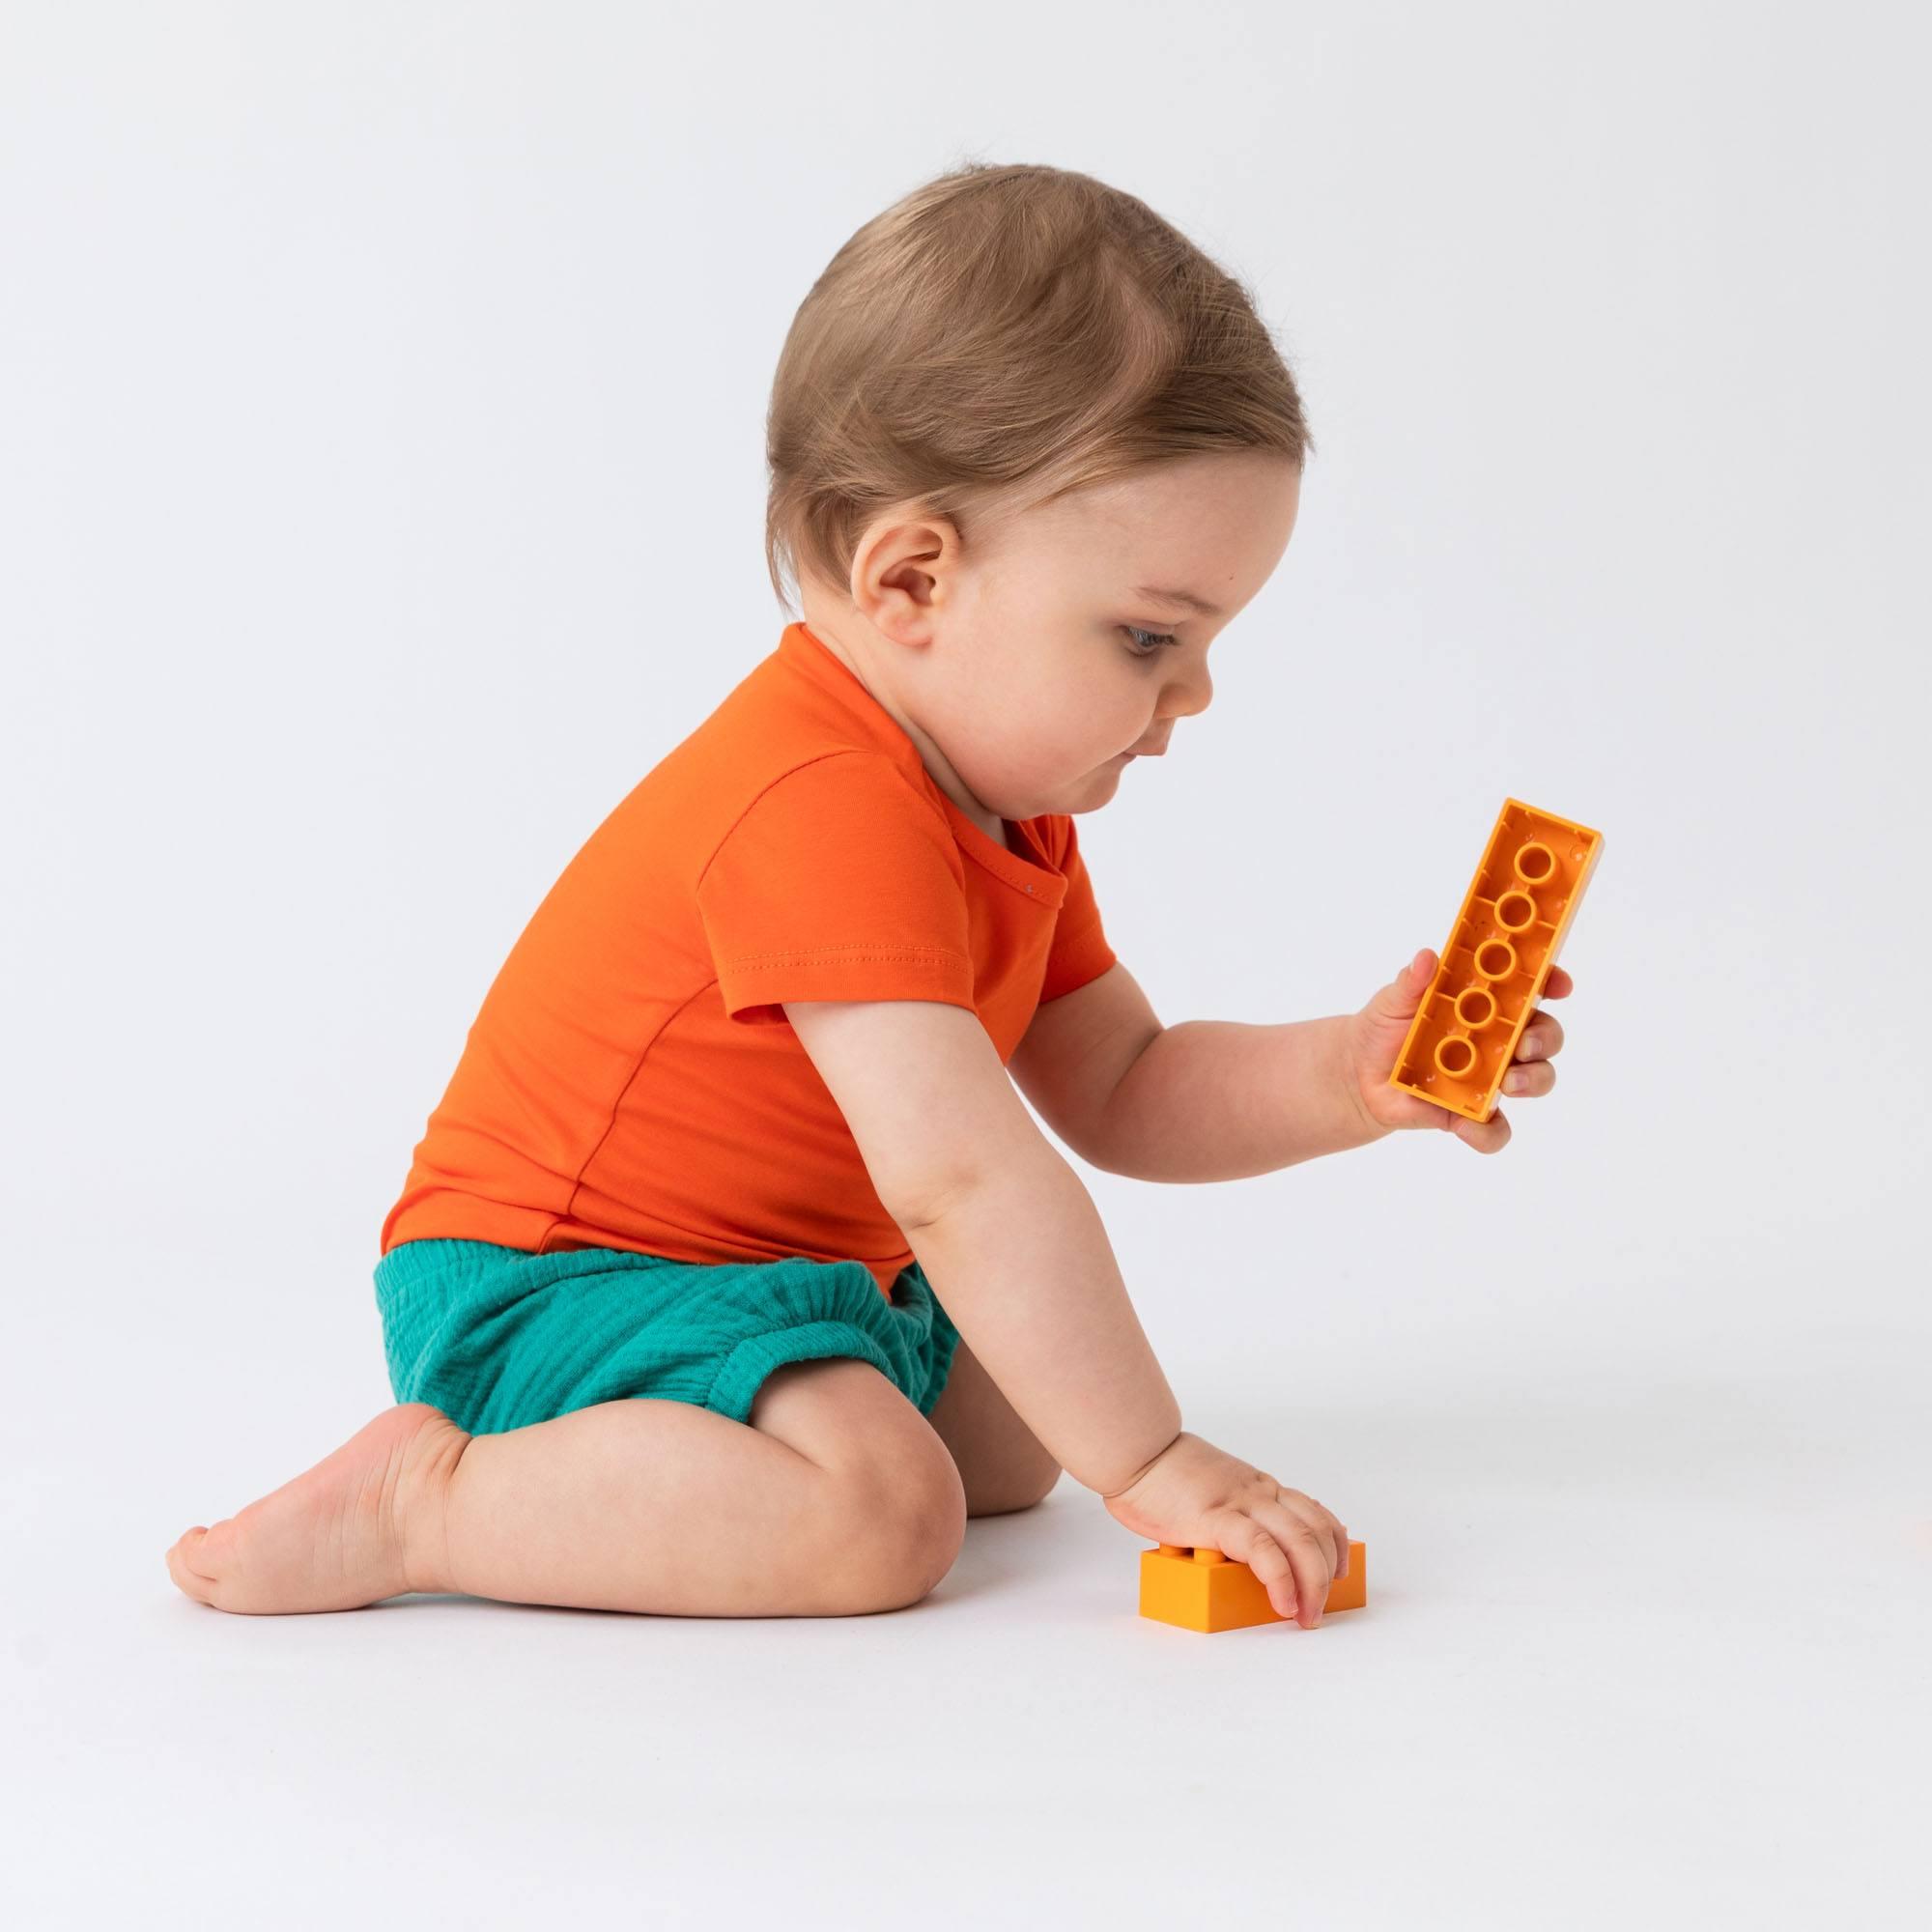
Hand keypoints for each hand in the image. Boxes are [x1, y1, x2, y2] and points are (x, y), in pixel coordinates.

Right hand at [1101, 1430, 1349, 1627]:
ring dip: (1313, 1584)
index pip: (1313, 1512)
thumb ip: (1227, 1513)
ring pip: (1301, 1541)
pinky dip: (1280, 1579)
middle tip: (1318, 1610)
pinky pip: (1263, 1549)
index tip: (1336, 1572)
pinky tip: (1282, 1602)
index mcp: (1257, 1487)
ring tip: (1305, 1615)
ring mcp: (1241, 1504)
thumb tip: (1227, 1549)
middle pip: (1316, 1531)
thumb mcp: (1210, 1489)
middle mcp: (1258, 1493)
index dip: (1334, 1545)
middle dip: (1326, 1577)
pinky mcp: (1217, 1518)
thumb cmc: (1160, 1472)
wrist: (1136, 1449)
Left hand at [1342, 948, 1572, 1154]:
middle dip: (1544, 1037)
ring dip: (1532, 1081)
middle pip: (1545, 1036)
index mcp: (1487, 1004)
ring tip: (1509, 1083)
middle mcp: (1499, 1041)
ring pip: (1536, 1080)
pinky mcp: (1472, 1114)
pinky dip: (1488, 1133)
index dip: (1551, 982)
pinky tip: (1466, 1126)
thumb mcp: (1394, 1000)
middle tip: (1524, 1043)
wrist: (1359, 1073)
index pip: (1531, 989)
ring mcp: (1490, 1078)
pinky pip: (1495, 1130)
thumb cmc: (1386, 1028)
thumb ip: (1412, 981)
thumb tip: (1427, 958)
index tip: (1557, 983)